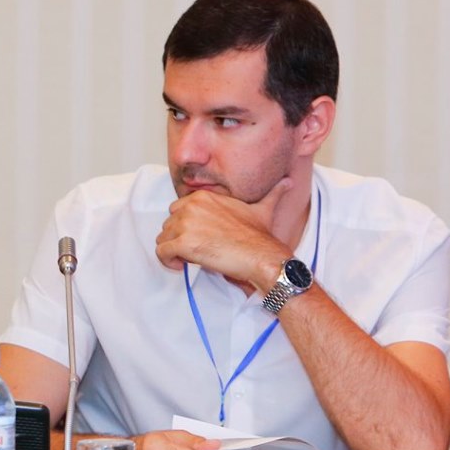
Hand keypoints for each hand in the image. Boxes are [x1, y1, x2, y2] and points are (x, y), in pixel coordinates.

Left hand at [155, 176, 293, 286]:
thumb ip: (273, 193)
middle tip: (194, 251)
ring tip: (189, 260)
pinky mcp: (182, 243)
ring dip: (173, 251)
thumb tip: (288, 182)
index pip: (178, 209)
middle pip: (169, 224)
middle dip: (178, 238)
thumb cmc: (259, 236)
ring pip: (163, 238)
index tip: (198, 238)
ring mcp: (186, 224)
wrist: (260, 255)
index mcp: (204, 196)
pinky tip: (182, 266)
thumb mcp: (264, 208)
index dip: (186, 226)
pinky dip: (168, 262)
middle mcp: (192, 206)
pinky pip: (161, 252)